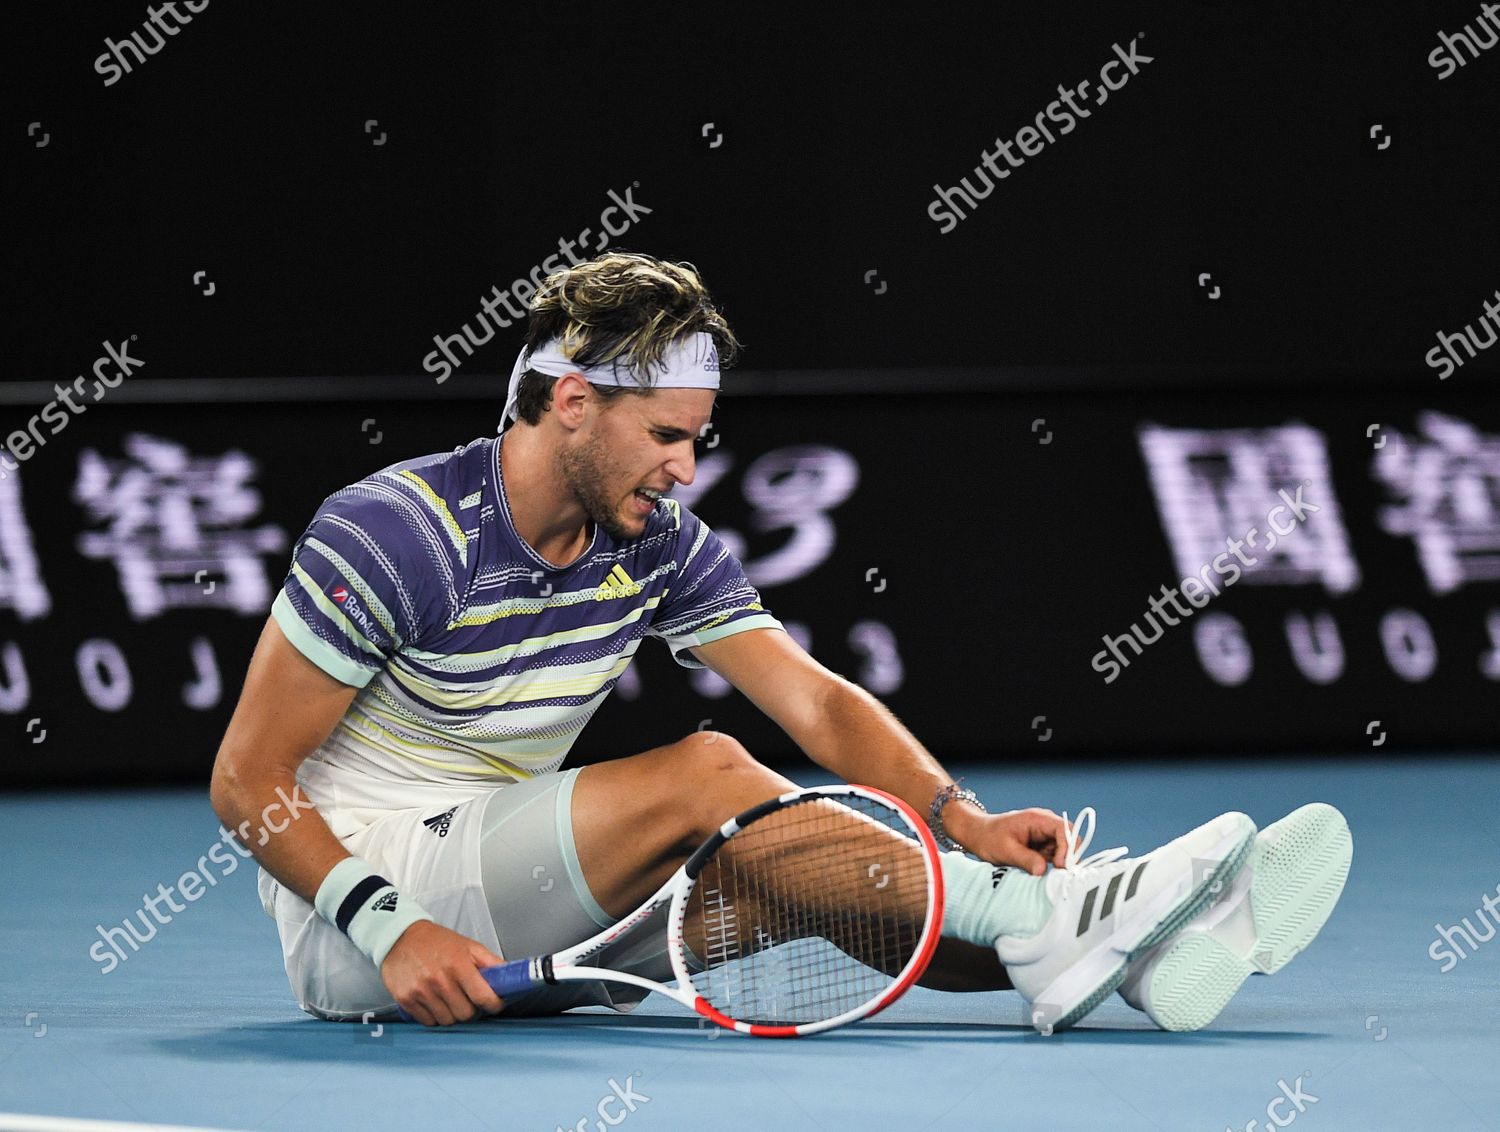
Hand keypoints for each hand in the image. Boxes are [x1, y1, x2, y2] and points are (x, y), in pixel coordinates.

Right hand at [380, 920, 505, 1025]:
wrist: (400, 936)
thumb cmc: (436, 941)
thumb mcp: (468, 945)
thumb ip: (491, 962)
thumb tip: (510, 976)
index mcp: (458, 964)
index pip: (483, 997)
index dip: (494, 1004)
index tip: (495, 1004)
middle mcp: (439, 980)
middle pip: (466, 1014)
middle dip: (471, 1009)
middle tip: (468, 999)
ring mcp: (421, 991)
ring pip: (447, 1020)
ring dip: (452, 1013)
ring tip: (449, 998)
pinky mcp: (406, 1000)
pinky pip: (428, 1021)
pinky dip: (434, 1015)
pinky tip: (434, 1001)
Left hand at [944, 805, 1072, 875]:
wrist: (977, 834)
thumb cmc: (988, 837)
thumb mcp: (1006, 850)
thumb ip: (1026, 859)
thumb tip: (1043, 871)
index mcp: (1037, 819)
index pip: (1064, 829)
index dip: (1067, 847)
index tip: (1060, 865)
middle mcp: (1044, 824)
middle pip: (1069, 839)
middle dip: (1067, 856)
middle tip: (1059, 874)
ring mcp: (1043, 835)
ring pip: (1063, 849)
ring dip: (1058, 862)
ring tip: (1047, 874)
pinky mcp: (1041, 845)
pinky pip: (1053, 855)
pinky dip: (1051, 865)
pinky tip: (1041, 871)